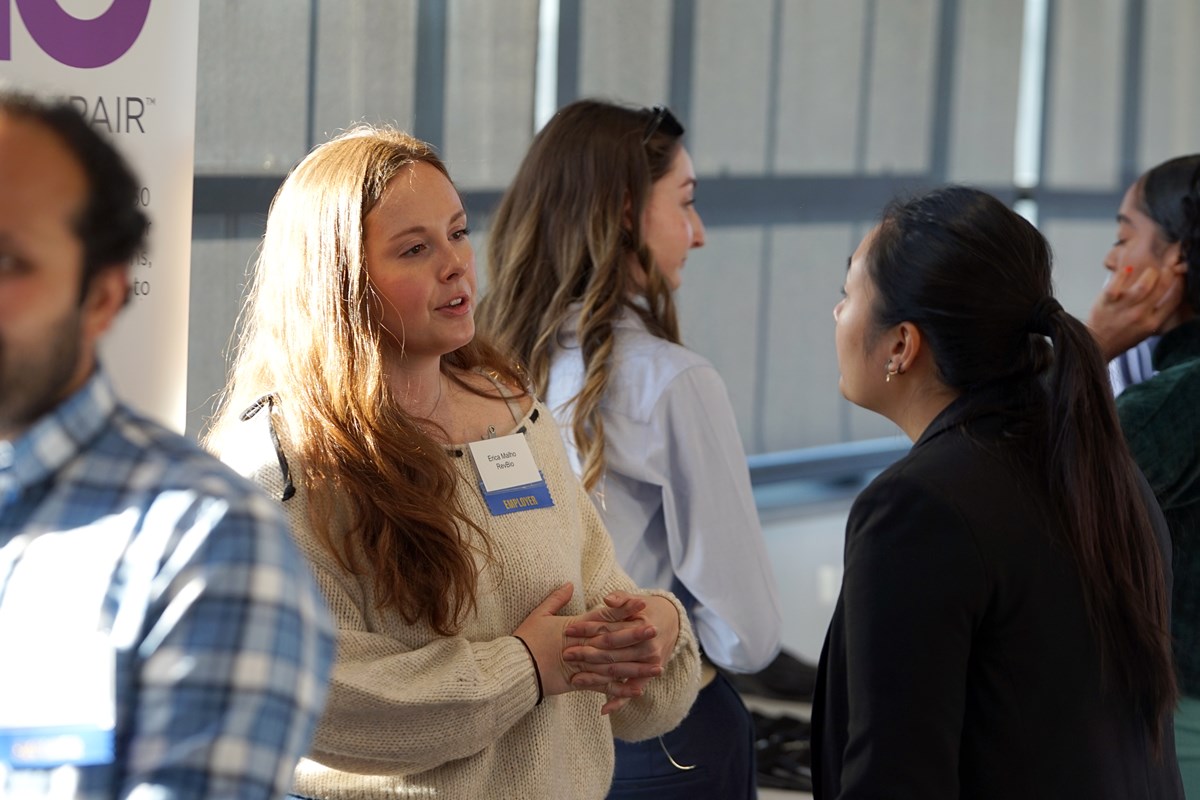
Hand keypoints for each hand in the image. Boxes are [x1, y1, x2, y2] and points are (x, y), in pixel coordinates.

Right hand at [511, 585, 669, 705]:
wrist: (516, 667)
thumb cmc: (525, 640)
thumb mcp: (539, 614)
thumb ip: (556, 599)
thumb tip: (569, 584)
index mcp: (577, 626)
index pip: (605, 615)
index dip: (625, 609)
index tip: (642, 603)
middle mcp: (584, 644)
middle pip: (615, 639)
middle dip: (636, 636)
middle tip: (657, 632)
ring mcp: (584, 664)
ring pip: (616, 665)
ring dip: (638, 666)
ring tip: (657, 666)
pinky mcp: (580, 683)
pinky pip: (604, 687)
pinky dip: (621, 690)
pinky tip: (638, 691)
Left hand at [563, 593, 681, 713]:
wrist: (669, 623)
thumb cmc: (645, 609)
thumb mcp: (635, 598)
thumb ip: (621, 598)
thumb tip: (608, 600)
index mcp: (642, 626)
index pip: (610, 630)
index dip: (588, 629)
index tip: (568, 629)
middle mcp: (647, 647)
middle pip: (612, 653)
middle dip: (587, 654)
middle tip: (566, 654)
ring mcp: (648, 665)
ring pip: (618, 672)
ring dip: (596, 678)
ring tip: (575, 680)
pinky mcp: (647, 677)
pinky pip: (631, 691)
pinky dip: (619, 701)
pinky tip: (603, 709)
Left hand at [1088, 264, 1184, 359]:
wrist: (1096, 345)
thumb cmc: (1121, 337)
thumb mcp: (1145, 330)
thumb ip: (1155, 314)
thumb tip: (1165, 293)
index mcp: (1152, 323)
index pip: (1173, 300)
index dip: (1180, 284)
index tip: (1179, 276)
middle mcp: (1140, 315)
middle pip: (1160, 288)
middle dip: (1167, 274)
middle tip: (1166, 268)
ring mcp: (1122, 308)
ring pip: (1143, 286)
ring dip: (1150, 274)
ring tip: (1149, 271)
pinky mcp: (1106, 302)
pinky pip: (1116, 285)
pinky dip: (1122, 275)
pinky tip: (1126, 270)